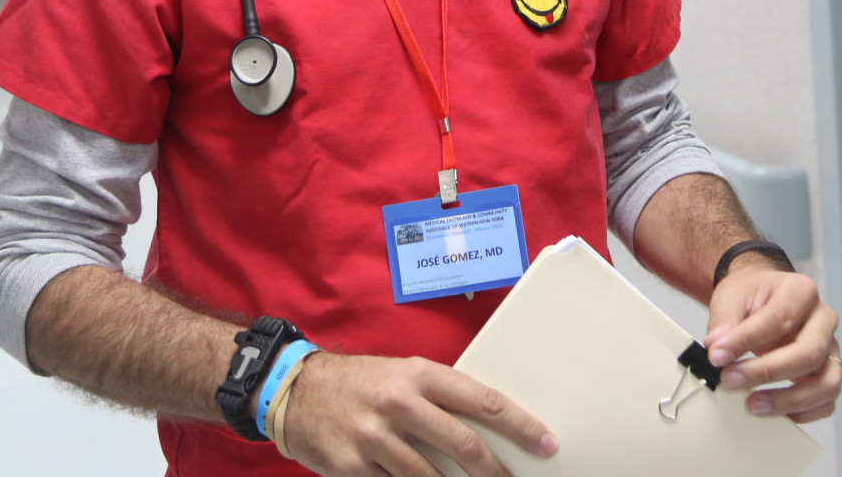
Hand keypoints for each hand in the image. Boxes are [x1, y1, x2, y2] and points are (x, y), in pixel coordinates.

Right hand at [282, 352, 557, 476]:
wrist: (295, 390)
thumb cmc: (361, 383)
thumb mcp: (402, 374)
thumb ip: (440, 399)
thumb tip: (488, 430)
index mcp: (418, 374)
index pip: (481, 400)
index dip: (519, 425)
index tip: (546, 443)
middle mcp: (398, 403)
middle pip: (462, 445)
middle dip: (495, 472)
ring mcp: (374, 437)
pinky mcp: (352, 466)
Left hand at [704, 259, 841, 422]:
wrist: (763, 296)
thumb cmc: (753, 296)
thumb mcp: (732, 296)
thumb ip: (724, 321)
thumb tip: (716, 348)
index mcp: (802, 292)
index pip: (779, 319)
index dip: (746, 340)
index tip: (717, 356)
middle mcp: (823, 320)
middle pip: (808, 354)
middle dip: (766, 373)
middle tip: (731, 381)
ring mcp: (830, 349)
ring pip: (825, 384)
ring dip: (788, 400)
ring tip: (752, 404)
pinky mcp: (828, 373)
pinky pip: (826, 402)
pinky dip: (801, 413)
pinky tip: (772, 411)